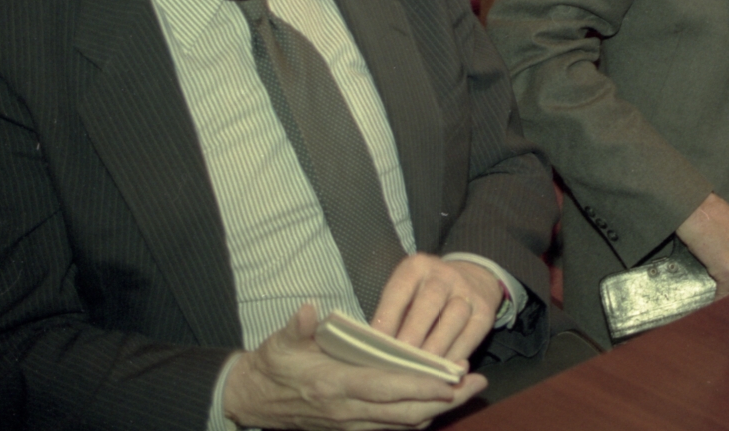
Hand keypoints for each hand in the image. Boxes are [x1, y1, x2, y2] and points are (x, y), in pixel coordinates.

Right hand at [222, 303, 483, 430]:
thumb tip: (309, 309)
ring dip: (438, 411)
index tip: (450, 380)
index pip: (385, 389)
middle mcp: (347, 411)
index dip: (420, 387)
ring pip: (403, 425)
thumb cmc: (271, 366)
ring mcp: (350, 424)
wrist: (251, 399)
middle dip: (444, 401)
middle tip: (478, 384)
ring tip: (468, 392)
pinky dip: (418, 418)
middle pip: (405, 413)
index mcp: (334, 386)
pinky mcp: (351, 429)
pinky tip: (438, 405)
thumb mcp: (279, 342)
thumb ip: (297, 327)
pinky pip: (391, 428)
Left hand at [372, 254, 503, 361]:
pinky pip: (471, 335)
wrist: (472, 279)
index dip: (387, 316)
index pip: (400, 289)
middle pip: (429, 302)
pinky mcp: (485, 312)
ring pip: (454, 318)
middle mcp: (444, 275)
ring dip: (436, 346)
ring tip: (422, 368)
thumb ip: (393, 314)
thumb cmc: (425, 294)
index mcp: (417, 267)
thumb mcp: (407, 292)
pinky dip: (457, 354)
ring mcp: (468, 292)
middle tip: (400, 359)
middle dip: (413, 332)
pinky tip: (444, 370)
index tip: (376, 342)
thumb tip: (378, 348)